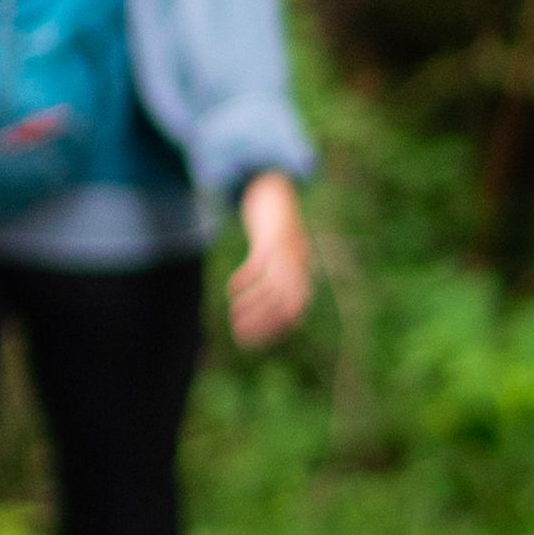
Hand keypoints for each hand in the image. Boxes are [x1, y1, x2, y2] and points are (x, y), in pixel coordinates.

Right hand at [226, 172, 313, 349]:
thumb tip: (264, 312)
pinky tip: (232, 289)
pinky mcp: (272, 238)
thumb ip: (276, 282)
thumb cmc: (276, 232)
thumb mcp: (280, 258)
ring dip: (252, 305)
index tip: (249, 342)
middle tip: (237, 335)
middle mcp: (298, 267)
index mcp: (301, 276)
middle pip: (284, 305)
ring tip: (232, 315)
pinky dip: (246, 279)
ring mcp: (287, 253)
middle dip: (262, 323)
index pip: (292, 314)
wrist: (277, 192)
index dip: (271, 330)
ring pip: (273, 288)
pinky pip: (260, 264)